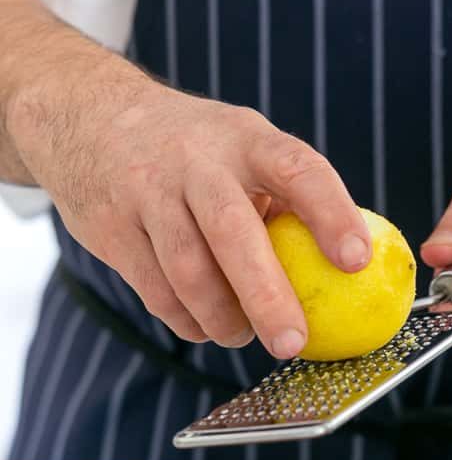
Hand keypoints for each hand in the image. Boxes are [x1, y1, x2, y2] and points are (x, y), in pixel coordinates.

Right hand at [9, 61, 370, 355]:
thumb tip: (346, 274)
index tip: (356, 260)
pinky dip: (187, 320)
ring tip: (244, 338)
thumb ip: (287, 199)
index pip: (297, 169)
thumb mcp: (243, 148)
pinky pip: (155, 291)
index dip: (330, 213)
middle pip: (232, 230)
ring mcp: (145, 191)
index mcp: (245, 138)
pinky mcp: (109, 227)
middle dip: (266, 294)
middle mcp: (195, 160)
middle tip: (292, 343)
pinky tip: (205, 325)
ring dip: (222, 318)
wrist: (88, 116)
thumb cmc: (196, 151)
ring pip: (187, 270)